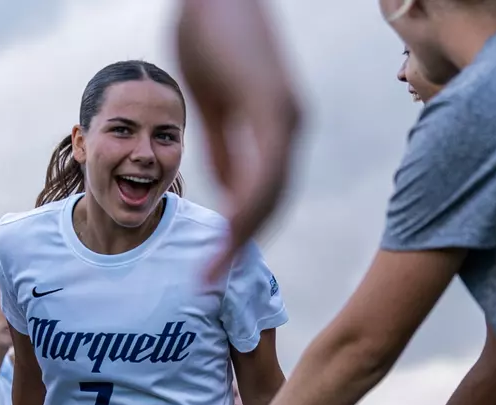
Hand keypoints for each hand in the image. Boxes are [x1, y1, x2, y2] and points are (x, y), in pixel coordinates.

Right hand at [177, 0, 300, 280]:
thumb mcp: (211, 104)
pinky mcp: (274, 108)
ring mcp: (285, 118)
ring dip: (242, 237)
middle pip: (271, 203)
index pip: (264, 194)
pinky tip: (229, 234)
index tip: (216, 262)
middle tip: (211, 280)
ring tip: (213, 270)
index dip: (241, 232)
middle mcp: (288, 126)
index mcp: (274, 127)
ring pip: (270, 195)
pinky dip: (247, 207)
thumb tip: (229, 188)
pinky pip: (265, 170)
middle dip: (241, 246)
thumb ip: (223, 147)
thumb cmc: (207, 33)